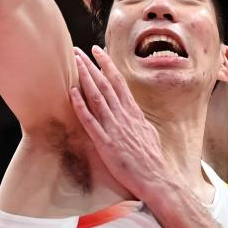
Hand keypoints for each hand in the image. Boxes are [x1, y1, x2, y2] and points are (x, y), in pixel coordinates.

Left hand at [70, 45, 179, 202]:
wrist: (155, 178)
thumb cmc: (152, 159)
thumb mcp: (149, 133)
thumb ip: (138, 120)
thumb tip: (134, 113)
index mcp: (133, 112)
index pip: (119, 82)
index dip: (107, 65)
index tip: (98, 51)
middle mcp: (123, 116)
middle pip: (105, 84)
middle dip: (92, 65)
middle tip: (79, 50)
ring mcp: (114, 128)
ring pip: (97, 96)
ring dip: (85, 77)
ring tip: (75, 62)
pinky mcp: (105, 142)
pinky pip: (90, 120)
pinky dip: (81, 105)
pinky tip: (72, 92)